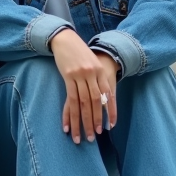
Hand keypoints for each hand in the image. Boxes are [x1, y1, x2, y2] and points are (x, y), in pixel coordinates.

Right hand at [50, 28, 117, 143]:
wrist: (66, 39)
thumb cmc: (80, 53)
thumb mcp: (93, 64)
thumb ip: (98, 79)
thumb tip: (102, 100)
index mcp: (102, 71)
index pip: (108, 96)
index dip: (109, 112)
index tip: (109, 126)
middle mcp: (93, 74)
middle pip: (96, 102)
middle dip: (95, 120)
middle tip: (95, 135)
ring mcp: (80, 75)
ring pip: (83, 103)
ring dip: (83, 121)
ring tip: (83, 135)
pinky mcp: (68, 77)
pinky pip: (70, 99)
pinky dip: (70, 114)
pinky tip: (68, 125)